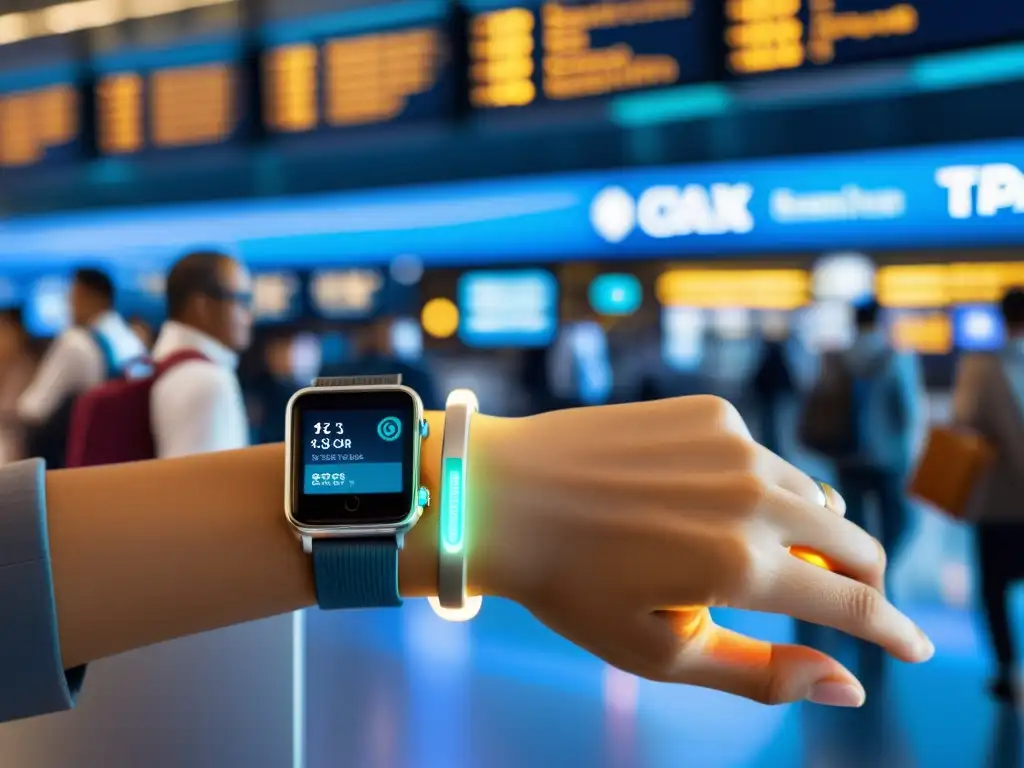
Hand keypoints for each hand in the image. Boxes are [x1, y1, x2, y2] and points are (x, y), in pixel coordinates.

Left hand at [468, 396, 932, 706]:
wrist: (503, 495)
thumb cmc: (573, 586)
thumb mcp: (662, 653)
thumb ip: (763, 673)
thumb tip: (848, 686)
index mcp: (741, 563)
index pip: (855, 602)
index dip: (893, 632)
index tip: (914, 648)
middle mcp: (750, 493)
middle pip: (853, 541)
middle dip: (860, 581)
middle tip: (840, 603)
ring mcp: (732, 442)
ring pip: (812, 496)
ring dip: (806, 532)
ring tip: (751, 555)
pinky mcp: (709, 411)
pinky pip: (763, 458)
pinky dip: (756, 488)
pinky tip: (701, 501)